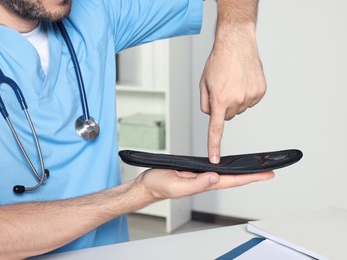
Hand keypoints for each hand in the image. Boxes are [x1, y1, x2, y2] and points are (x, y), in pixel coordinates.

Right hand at [136, 168, 273, 200]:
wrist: (148, 185)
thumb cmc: (159, 185)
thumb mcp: (177, 184)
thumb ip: (196, 183)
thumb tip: (215, 177)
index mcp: (204, 184)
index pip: (233, 181)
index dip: (251, 177)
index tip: (268, 174)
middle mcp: (206, 181)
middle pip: (235, 178)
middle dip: (253, 174)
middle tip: (269, 168)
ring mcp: (201, 177)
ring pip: (227, 173)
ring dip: (242, 170)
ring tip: (256, 166)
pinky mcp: (195, 172)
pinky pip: (216, 169)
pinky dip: (228, 166)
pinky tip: (232, 165)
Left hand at [200, 29, 265, 163]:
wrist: (236, 43)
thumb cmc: (218, 61)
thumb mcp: (204, 83)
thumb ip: (205, 104)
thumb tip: (211, 116)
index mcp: (220, 99)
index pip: (216, 129)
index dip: (214, 146)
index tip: (214, 159)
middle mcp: (237, 100)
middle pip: (227, 116)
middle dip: (223, 107)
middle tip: (223, 89)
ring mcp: (251, 96)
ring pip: (239, 109)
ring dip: (235, 100)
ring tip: (233, 82)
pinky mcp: (260, 91)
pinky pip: (250, 101)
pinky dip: (246, 94)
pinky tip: (243, 81)